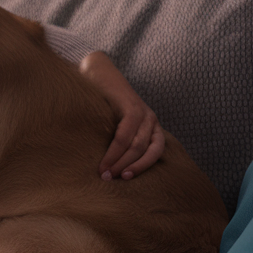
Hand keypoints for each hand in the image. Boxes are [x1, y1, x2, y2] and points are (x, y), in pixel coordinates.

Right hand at [79, 51, 164, 179]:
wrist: (96, 71)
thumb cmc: (102, 100)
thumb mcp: (115, 121)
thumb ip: (119, 138)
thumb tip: (110, 166)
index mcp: (150, 125)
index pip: (155, 153)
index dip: (141, 168)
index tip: (124, 180)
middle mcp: (150, 119)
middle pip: (146, 151)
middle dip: (128, 168)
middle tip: (109, 180)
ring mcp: (142, 111)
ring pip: (137, 146)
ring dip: (120, 163)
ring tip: (104, 174)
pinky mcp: (130, 106)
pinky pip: (125, 135)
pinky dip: (114, 152)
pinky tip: (104, 161)